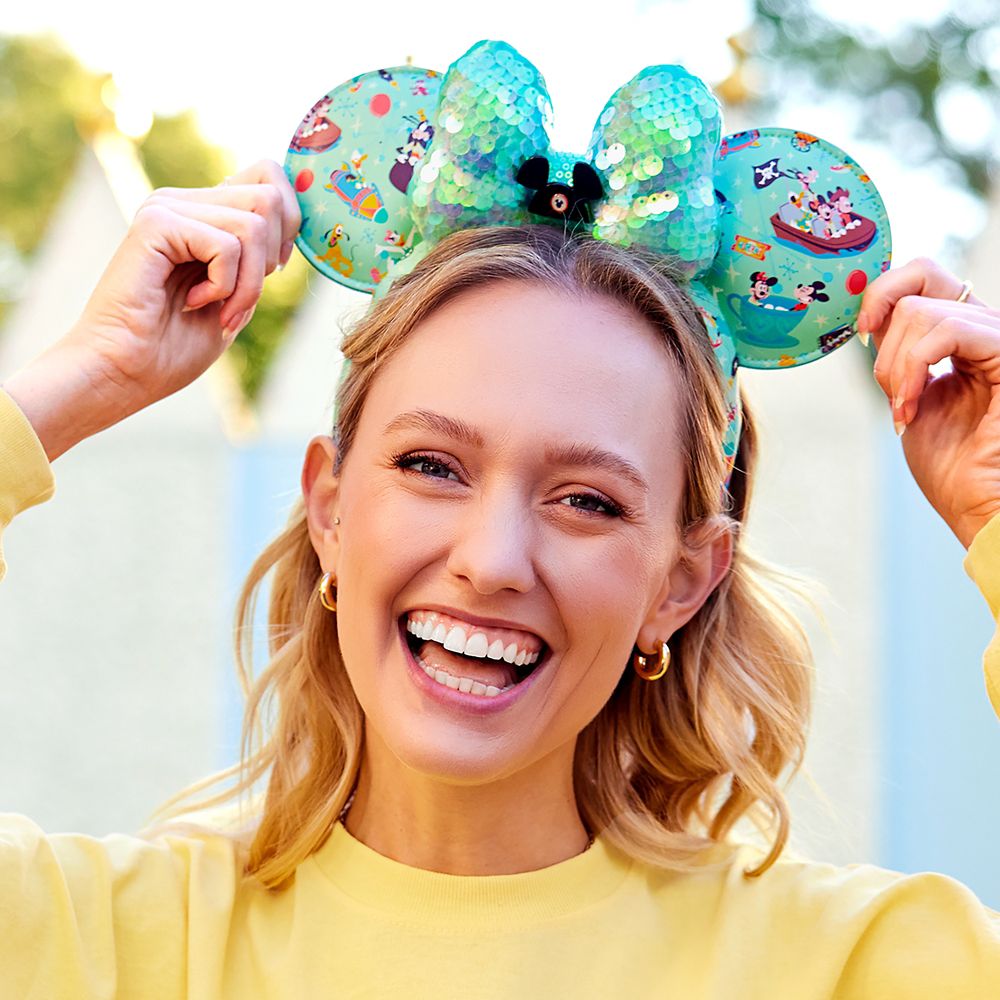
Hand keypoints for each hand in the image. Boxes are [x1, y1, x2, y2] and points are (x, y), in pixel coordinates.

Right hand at [2, 159, 300, 459]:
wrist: (126, 372)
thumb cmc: (175, 347)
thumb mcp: (237, 298)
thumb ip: (258, 260)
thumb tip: (293, 229)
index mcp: (203, 213)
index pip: (268, 176)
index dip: (290, 223)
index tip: (271, 272)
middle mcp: (185, 201)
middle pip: (269, 197)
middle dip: (271, 260)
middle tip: (239, 301)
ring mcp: (168, 208)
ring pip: (254, 223)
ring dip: (249, 283)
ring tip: (221, 310)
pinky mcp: (157, 223)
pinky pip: (226, 245)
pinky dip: (225, 287)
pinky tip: (193, 303)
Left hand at [862, 257, 999, 548]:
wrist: (978, 506)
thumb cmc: (951, 465)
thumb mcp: (909, 396)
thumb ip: (898, 355)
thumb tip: (871, 317)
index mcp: (965, 335)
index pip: (925, 274)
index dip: (884, 291)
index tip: (861, 332)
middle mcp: (987, 328)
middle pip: (920, 283)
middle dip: (885, 341)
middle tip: (892, 393)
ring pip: (923, 310)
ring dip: (896, 367)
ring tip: (905, 410)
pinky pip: (946, 330)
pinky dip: (913, 368)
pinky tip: (911, 408)